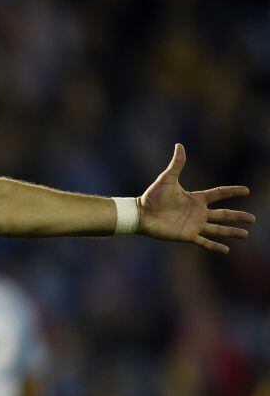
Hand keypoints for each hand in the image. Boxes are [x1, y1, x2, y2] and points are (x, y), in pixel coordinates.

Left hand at [138, 144, 255, 252]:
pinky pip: (204, 242)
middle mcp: (198, 212)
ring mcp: (194, 225)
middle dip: (238, 216)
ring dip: (231, 232)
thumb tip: (179, 145)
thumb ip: (177, 164)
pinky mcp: (187, 235)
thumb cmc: (152, 197)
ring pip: (218, 229)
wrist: (141, 214)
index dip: (232, 191)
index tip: (246, 190)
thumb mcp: (167, 179)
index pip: (218, 193)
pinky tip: (226, 250)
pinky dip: (215, 246)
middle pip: (223, 214)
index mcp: (196, 199)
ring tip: (245, 234)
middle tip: (253, 219)